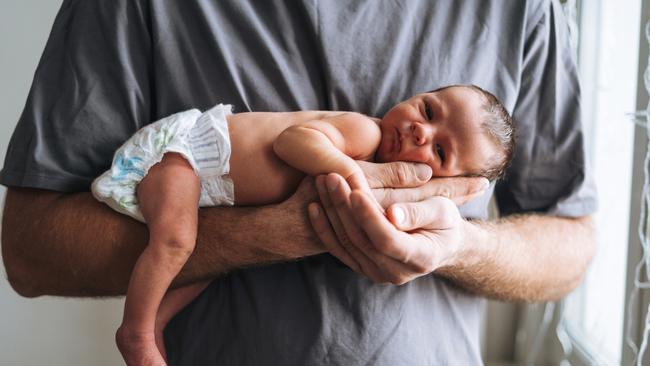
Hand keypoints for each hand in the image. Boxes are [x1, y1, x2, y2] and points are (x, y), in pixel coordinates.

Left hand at [309, 162, 487, 283]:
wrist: (440, 245)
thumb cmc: (445, 222)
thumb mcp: (443, 212)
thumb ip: (419, 213)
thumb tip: (393, 215)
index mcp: (419, 258)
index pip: (387, 239)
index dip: (369, 216)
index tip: (355, 191)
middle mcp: (394, 272)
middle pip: (362, 240)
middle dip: (344, 206)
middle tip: (331, 176)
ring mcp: (376, 273)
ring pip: (347, 243)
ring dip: (331, 212)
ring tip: (321, 182)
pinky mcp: (362, 267)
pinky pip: (339, 249)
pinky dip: (324, 229)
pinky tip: (313, 206)